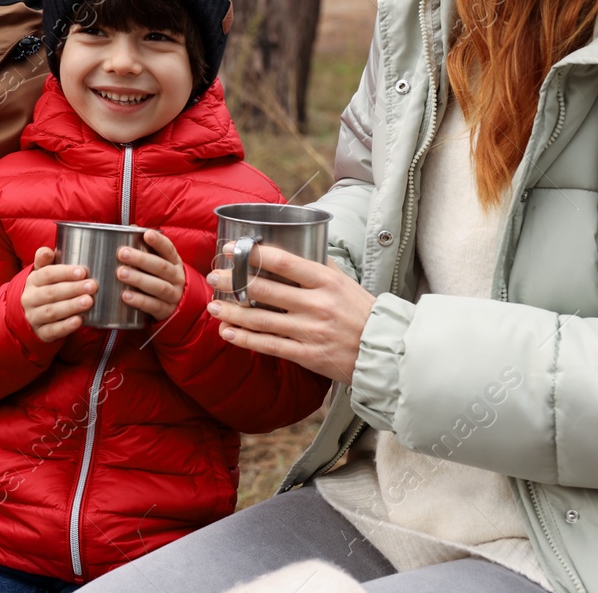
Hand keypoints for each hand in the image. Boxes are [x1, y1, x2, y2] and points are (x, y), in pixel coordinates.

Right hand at [21, 246, 94, 342]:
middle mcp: (30, 299)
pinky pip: (52, 330)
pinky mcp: (41, 333)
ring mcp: (34, 317)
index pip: (47, 275)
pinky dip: (66, 326)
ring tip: (89, 301)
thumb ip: (45, 261)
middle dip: (73, 289)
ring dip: (71, 306)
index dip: (65, 272)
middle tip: (92, 286)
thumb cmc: (43, 289)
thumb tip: (47, 250)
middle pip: (51, 293)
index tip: (82, 271)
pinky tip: (79, 321)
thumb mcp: (41, 273)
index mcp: (32, 281)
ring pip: (52, 312)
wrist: (28, 316)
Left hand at [116, 230, 184, 321]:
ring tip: (121, 273)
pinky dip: (139, 301)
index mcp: (174, 262)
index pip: (169, 249)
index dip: (159, 241)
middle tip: (122, 253)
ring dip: (138, 279)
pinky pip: (153, 306)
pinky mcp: (166, 311)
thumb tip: (131, 227)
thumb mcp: (160, 261)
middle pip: (161, 267)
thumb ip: (146, 246)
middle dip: (141, 259)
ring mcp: (173, 295)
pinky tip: (126, 296)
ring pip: (158, 286)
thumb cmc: (162, 278)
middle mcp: (176, 277)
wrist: (180, 305)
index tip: (146, 234)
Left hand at [206, 251, 375, 383]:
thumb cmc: (362, 312)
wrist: (384, 351)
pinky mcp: (307, 355)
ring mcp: (310, 331)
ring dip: (232, 312)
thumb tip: (297, 244)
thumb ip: (319, 265)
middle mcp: (316, 304)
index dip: (251, 254)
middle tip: (214, 276)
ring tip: (213, 305)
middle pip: (264, 290)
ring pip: (261, 320)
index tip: (231, 249)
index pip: (282, 261)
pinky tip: (227, 333)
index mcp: (326, 280)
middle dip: (233, 282)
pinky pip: (269, 346)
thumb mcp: (345, 282)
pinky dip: (245, 339)